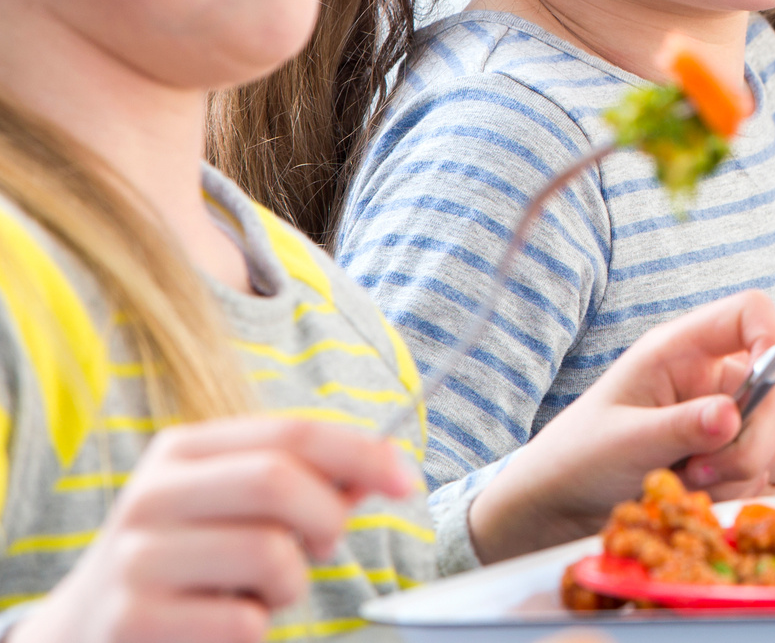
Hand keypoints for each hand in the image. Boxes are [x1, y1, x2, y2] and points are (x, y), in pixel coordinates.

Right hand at [16, 420, 413, 642]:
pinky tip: (221, 626)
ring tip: (259, 593)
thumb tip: (386, 466)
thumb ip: (307, 484)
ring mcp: (136, 558)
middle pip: (279, 482)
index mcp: (182, 453)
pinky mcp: (132, 620)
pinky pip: (243, 622)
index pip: (291, 433)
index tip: (408, 480)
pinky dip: (255, 629)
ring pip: (269, 554)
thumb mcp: (233, 509)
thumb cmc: (187, 564)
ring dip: (290, 584)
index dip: (361, 453)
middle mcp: (152, 495)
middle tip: (325, 546)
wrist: (84, 633)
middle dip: (327, 518)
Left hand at [467, 291, 774, 563]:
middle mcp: (735, 375)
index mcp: (692, 346)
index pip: (754, 311)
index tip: (771, 362)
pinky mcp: (768, 465)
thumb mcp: (617, 439)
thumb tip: (726, 415)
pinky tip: (734, 488)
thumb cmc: (582, 456)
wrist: (568, 509)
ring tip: (723, 472)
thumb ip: (674, 426)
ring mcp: (758, 420)